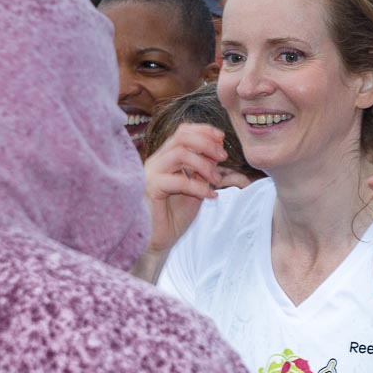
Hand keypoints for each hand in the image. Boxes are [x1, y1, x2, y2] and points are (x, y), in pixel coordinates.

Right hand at [143, 123, 237, 254]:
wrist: (158, 241)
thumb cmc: (174, 216)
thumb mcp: (196, 187)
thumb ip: (205, 169)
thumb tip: (219, 149)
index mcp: (166, 158)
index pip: (182, 132)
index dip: (203, 130)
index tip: (222, 138)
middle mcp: (156, 161)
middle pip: (181, 137)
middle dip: (207, 143)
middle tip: (223, 157)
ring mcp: (151, 173)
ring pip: (180, 153)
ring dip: (204, 164)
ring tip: (216, 181)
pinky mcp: (150, 188)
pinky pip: (178, 180)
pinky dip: (198, 186)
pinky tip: (209, 196)